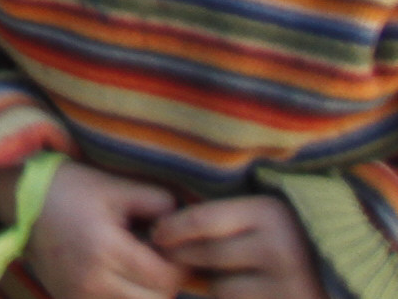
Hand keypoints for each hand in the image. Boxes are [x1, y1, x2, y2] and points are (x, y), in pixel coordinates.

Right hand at [12, 160, 186, 298]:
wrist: (17, 201)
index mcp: (104, 247)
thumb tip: (186, 225)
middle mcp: (91, 279)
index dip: (179, 264)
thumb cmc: (69, 189)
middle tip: (157, 256)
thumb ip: (157, 202)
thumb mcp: (113, 187)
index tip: (172, 246)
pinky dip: (124, 295)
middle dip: (165, 280)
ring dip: (146, 291)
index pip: (165, 277)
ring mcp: (79, 296)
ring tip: (137, 265)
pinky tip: (119, 274)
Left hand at [150, 195, 323, 298]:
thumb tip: (160, 228)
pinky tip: (244, 292)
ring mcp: (288, 286)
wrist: (348, 270)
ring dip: (214, 284)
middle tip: (167, 255)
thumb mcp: (262, 214)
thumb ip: (220, 217)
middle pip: (205, 255)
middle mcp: (278, 249)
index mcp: (268, 213)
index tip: (155, 234)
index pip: (201, 221)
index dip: (170, 229)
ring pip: (222, 288)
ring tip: (222, 274)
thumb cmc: (290, 235)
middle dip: (181, 256)